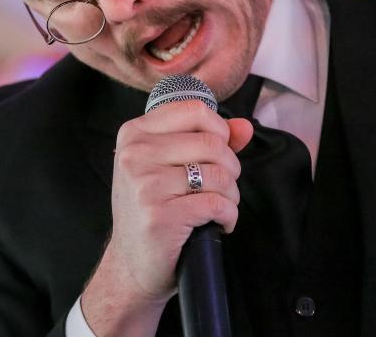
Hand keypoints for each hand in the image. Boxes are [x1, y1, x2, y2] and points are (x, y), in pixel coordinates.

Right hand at [80, 100, 252, 331]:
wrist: (131, 265)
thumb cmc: (153, 209)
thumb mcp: (169, 166)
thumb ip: (207, 140)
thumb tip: (244, 127)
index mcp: (134, 134)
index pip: (195, 110)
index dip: (219, 130)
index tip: (218, 154)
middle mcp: (135, 155)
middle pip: (212, 142)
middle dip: (230, 167)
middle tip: (222, 187)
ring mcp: (145, 185)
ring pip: (219, 174)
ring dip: (231, 194)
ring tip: (220, 207)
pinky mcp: (160, 216)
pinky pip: (217, 204)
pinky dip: (228, 216)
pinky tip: (219, 223)